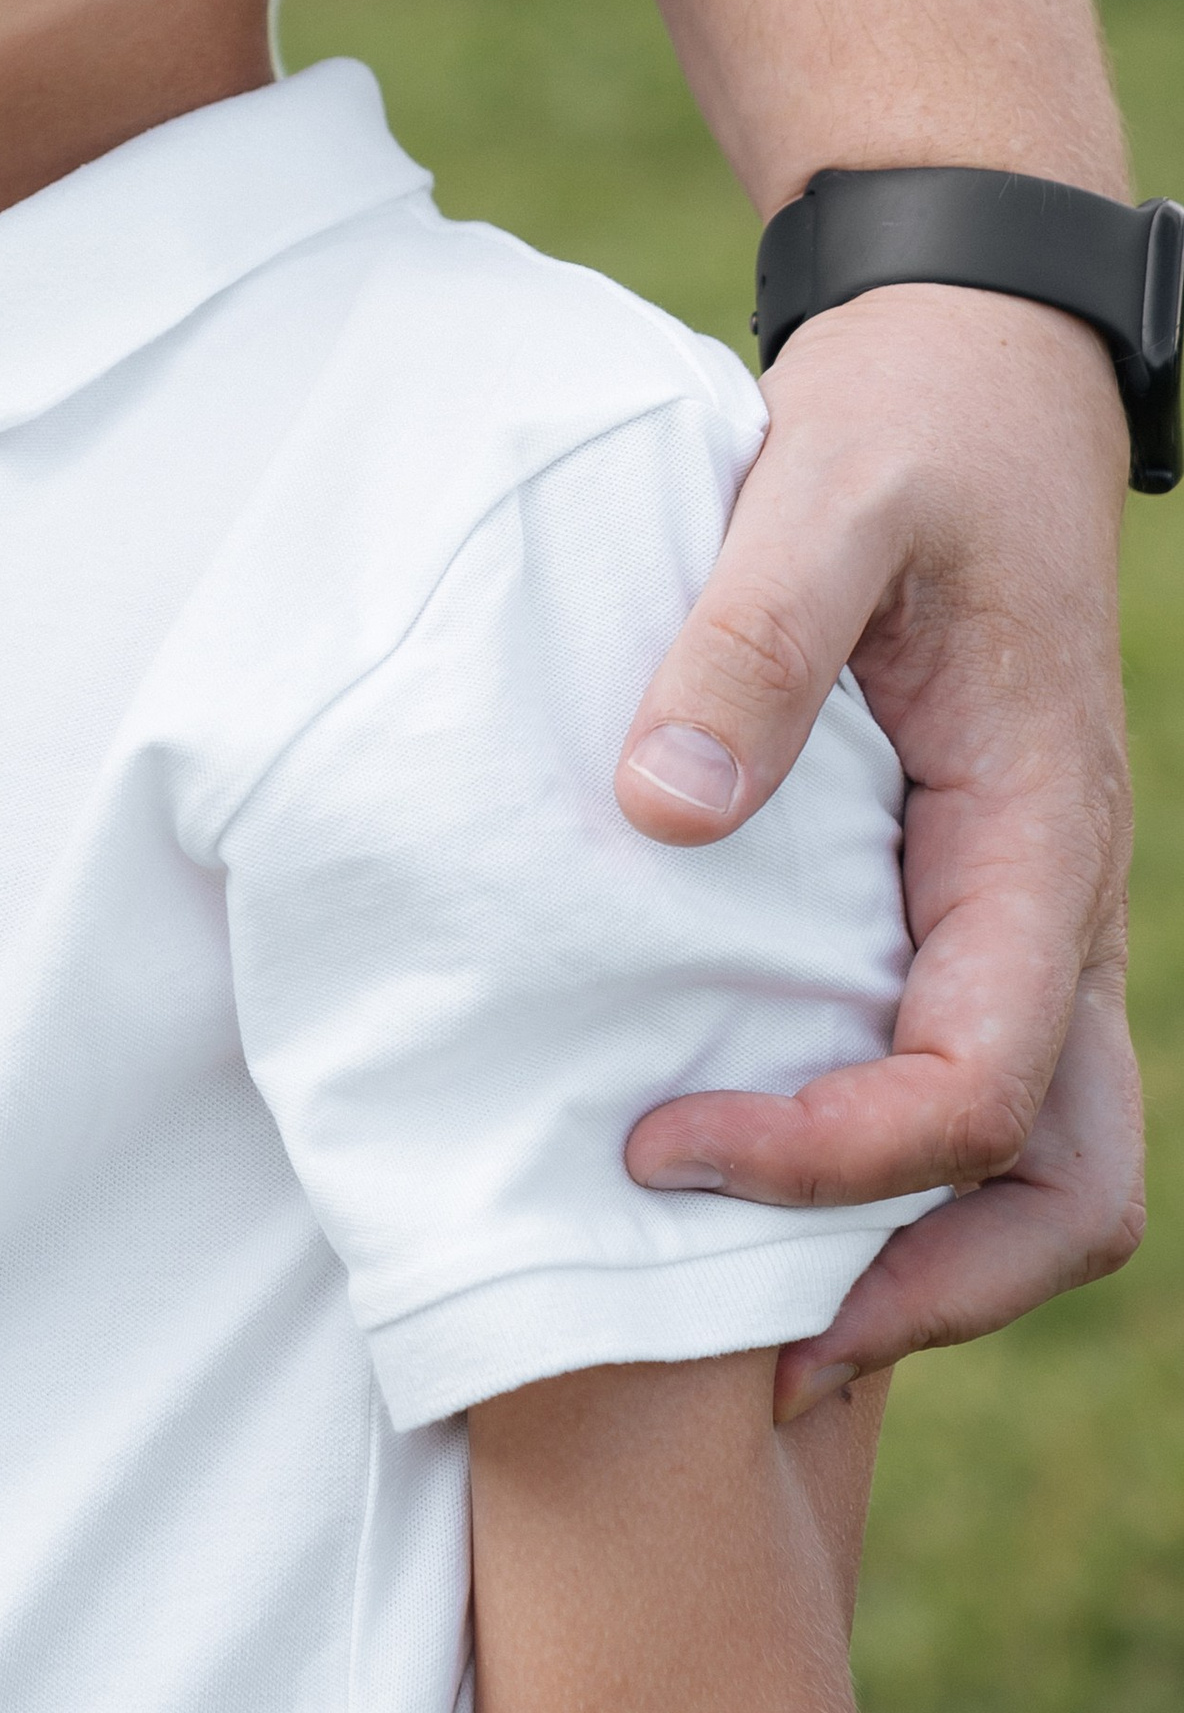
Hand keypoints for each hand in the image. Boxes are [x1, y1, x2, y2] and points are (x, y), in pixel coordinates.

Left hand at [614, 283, 1144, 1417]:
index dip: (827, 1161)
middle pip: (1058, 1188)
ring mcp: (1021, 917)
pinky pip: (961, 1083)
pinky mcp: (963, 900)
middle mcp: (1054, 910)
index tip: (654, 1148)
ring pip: (1030, 1160)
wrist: (975, 367)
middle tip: (739, 1345)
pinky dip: (883, 1167)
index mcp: (1039, 841)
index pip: (973, 1090)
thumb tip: (662, 811)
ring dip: (909, 1255)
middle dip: (918, 1291)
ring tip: (739, 1312)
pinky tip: (745, 1164)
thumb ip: (751, 644)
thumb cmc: (908, 428)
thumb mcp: (825, 499)